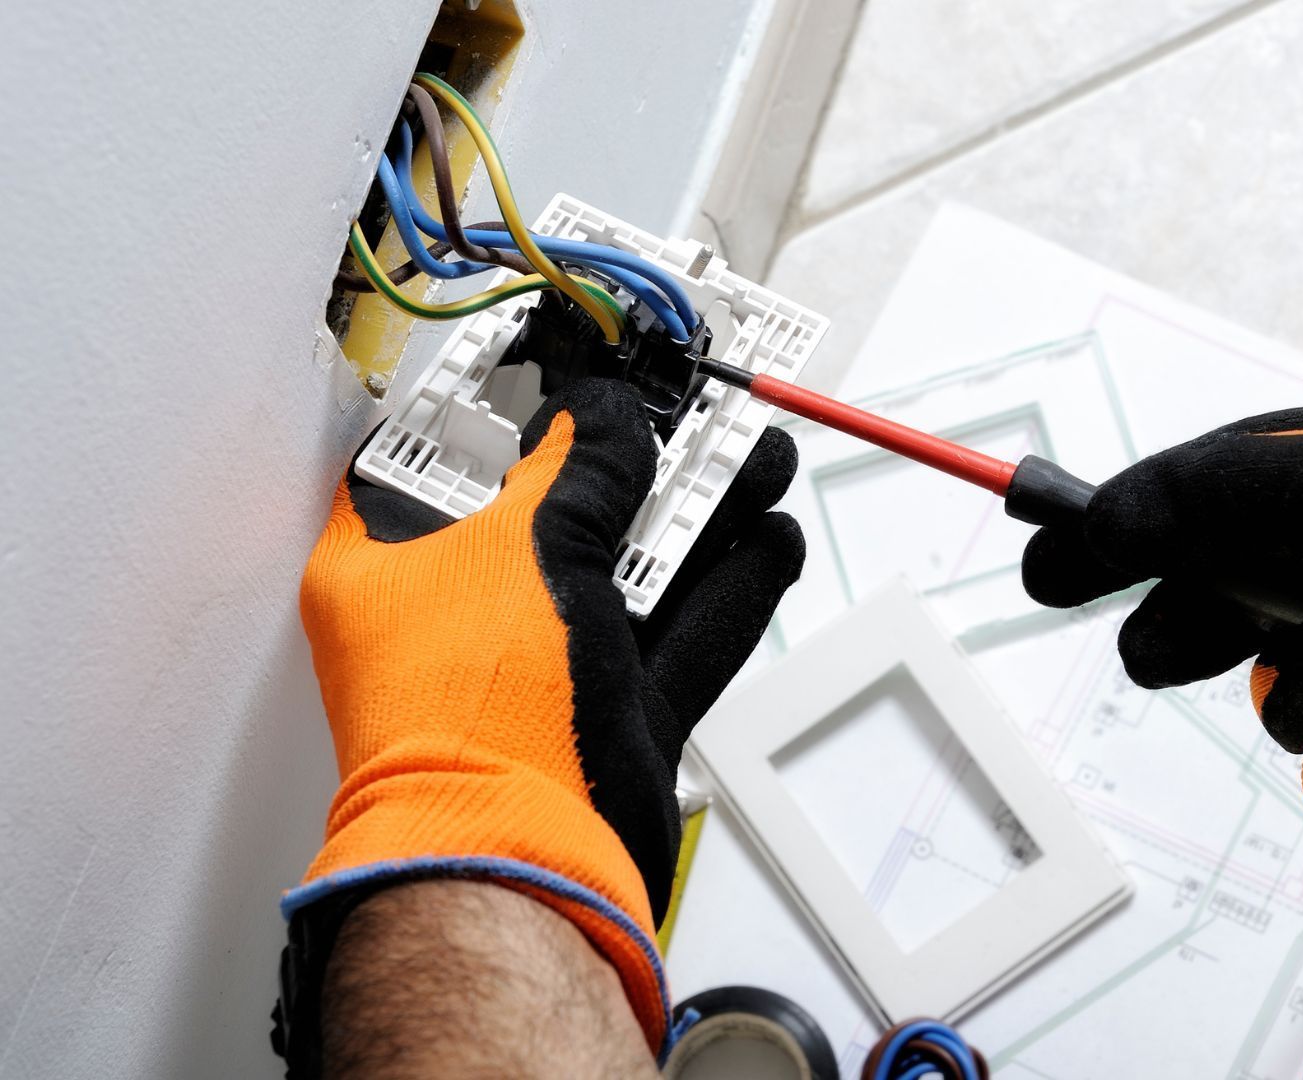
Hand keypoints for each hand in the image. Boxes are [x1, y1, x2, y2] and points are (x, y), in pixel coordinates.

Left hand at [285, 378, 802, 1055]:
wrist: (522, 862)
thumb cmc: (474, 716)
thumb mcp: (527, 550)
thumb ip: (579, 470)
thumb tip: (605, 418)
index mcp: (393, 568)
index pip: (437, 457)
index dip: (500, 403)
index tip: (563, 361)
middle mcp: (464, 616)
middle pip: (560, 510)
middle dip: (639, 460)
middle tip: (694, 412)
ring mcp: (542, 669)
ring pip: (635, 572)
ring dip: (702, 517)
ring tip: (758, 460)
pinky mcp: (612, 716)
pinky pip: (680, 637)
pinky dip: (728, 592)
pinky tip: (767, 541)